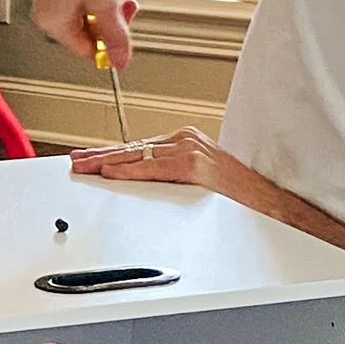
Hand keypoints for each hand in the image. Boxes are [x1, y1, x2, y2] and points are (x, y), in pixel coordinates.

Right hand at [31, 0, 135, 70]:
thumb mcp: (107, 4)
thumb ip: (115, 37)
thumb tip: (120, 60)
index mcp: (51, 22)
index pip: (85, 50)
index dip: (109, 46)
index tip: (124, 40)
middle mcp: (48, 12)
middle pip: (87, 33)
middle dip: (110, 20)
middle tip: (123, 8)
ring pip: (90, 16)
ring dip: (108, 5)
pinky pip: (87, 0)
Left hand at [74, 129, 254, 201]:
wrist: (268, 203)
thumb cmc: (237, 197)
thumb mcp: (199, 179)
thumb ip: (173, 177)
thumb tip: (143, 186)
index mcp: (187, 142)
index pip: (139, 148)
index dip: (110, 154)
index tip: (89, 159)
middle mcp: (186, 140)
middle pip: (133, 148)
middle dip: (100, 156)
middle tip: (76, 161)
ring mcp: (191, 150)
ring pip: (137, 156)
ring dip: (105, 162)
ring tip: (83, 167)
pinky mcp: (195, 165)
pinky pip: (153, 169)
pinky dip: (129, 172)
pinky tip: (109, 174)